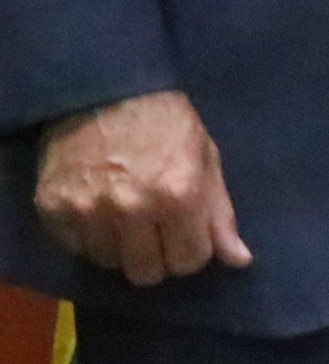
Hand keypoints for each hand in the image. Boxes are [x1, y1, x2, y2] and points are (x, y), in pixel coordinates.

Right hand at [35, 89, 251, 285]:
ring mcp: (88, 212)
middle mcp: (132, 209)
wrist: (105, 90)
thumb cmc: (166, 122)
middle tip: (155, 229)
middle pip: (147, 273)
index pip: (189, 261)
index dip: (191, 249)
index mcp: (178, 195)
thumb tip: (239, 260)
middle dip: (157, 256)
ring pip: (110, 264)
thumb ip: (219, 214)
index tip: (186, 233)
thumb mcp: (205, 158)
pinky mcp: (54, 210)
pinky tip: (98, 208)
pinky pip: (77, 249)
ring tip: (125, 214)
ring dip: (121, 247)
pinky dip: (89, 237)